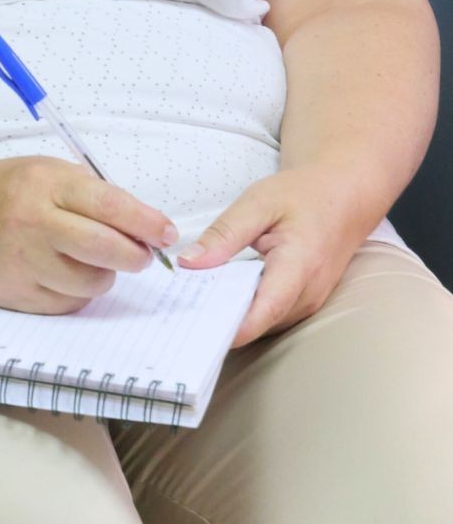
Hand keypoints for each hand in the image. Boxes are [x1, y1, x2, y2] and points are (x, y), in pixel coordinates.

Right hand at [0, 155, 178, 314]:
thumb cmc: (8, 190)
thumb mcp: (49, 173)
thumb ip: (93, 196)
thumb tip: (144, 229)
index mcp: (45, 185)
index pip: (109, 206)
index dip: (146, 222)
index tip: (167, 233)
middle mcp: (32, 224)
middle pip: (103, 249)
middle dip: (135, 255)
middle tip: (142, 254)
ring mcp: (22, 263)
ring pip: (90, 283)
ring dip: (104, 274)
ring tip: (92, 258)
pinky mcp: (16, 296)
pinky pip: (67, 302)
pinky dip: (77, 291)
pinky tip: (64, 272)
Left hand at [175, 165, 365, 348]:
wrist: (345, 197)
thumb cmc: (304, 195)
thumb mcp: (258, 202)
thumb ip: (224, 234)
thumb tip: (189, 263)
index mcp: (299, 267)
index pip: (262, 312)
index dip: (227, 327)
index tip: (192, 328)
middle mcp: (308, 294)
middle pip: (258, 322)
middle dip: (220, 320)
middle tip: (178, 309)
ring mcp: (309, 303)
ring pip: (263, 322)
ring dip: (231, 315)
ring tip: (192, 301)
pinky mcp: (304, 303)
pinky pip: (270, 315)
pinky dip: (245, 308)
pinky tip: (220, 294)